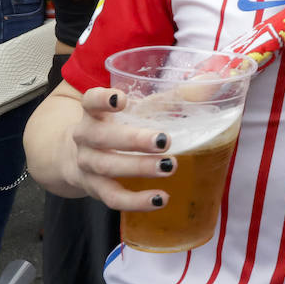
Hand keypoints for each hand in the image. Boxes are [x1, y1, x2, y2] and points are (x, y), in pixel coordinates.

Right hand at [66, 87, 174, 210]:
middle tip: (164, 140)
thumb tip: (211, 82)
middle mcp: (85, 138)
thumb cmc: (117, 127)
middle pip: (103, 137)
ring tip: (169, 166)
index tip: (121, 99)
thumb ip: (170, 97)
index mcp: (94, 113)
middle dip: (134, 139)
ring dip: (139, 167)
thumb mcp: (136, 110)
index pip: (90, 101)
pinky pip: (113, 197)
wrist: (74, 158)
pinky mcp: (95, 189)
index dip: (102, 99)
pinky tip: (161, 198)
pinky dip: (136, 201)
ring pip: (108, 167)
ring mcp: (87, 164)